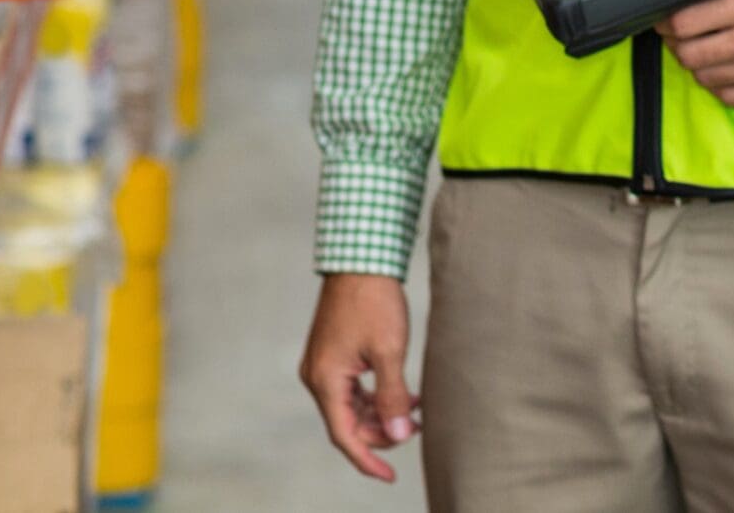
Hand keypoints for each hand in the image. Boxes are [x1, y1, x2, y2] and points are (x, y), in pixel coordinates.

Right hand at [298, 273, 418, 481]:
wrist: (361, 259)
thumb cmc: (373, 301)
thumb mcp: (389, 351)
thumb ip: (393, 395)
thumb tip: (400, 434)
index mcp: (325, 380)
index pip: (344, 435)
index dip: (368, 459)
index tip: (389, 476)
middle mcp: (317, 376)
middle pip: (348, 422)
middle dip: (381, 432)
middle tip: (416, 427)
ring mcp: (323, 365)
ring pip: (352, 405)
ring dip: (381, 413)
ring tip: (415, 411)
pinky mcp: (333, 354)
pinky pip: (353, 388)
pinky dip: (376, 395)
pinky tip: (405, 393)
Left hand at [658, 0, 733, 105]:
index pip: (685, 24)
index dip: (667, 22)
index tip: (665, 20)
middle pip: (690, 55)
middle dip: (678, 45)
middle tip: (680, 37)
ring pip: (706, 78)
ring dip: (699, 64)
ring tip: (705, 49)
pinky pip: (729, 96)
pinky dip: (720, 83)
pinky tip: (725, 67)